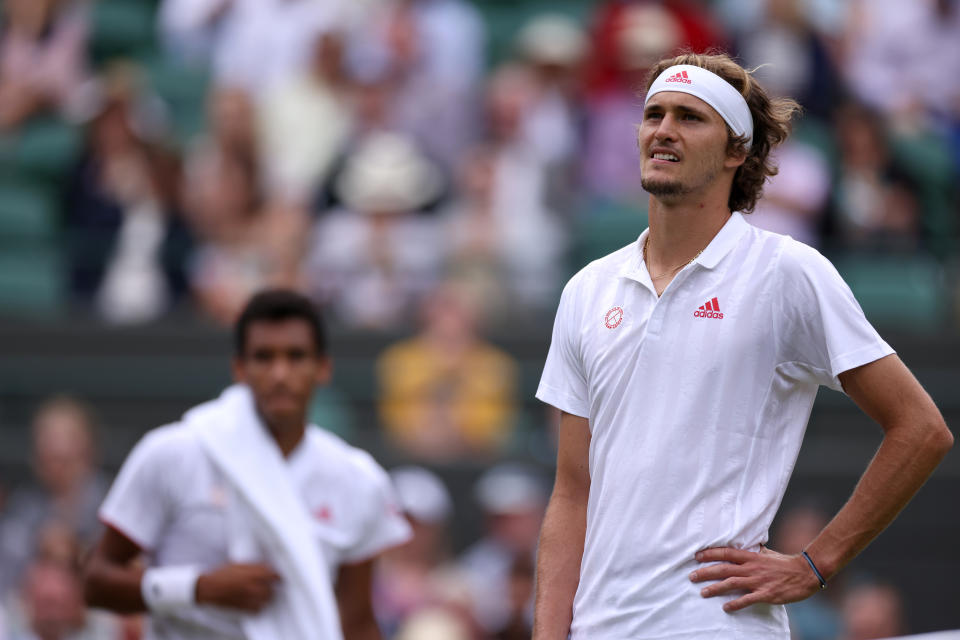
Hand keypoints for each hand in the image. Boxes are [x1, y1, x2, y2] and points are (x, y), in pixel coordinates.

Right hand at [195, 563, 280, 611]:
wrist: (208, 587)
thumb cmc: (222, 574)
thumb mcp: (239, 564)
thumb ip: (253, 566)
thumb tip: (266, 567)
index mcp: (250, 573)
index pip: (272, 574)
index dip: (277, 576)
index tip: (278, 577)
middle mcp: (251, 585)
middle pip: (270, 588)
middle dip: (271, 587)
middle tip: (270, 586)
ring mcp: (247, 597)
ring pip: (266, 600)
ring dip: (267, 597)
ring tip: (264, 595)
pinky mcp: (242, 606)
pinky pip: (257, 609)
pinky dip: (259, 607)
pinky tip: (256, 603)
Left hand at [689, 546, 820, 611]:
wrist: (806, 572)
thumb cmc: (785, 563)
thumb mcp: (767, 553)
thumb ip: (754, 551)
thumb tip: (746, 545)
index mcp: (751, 556)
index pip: (726, 552)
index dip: (710, 554)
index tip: (696, 556)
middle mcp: (752, 567)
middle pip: (724, 568)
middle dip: (705, 572)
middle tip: (691, 576)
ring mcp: (758, 581)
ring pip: (731, 583)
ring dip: (715, 588)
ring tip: (702, 592)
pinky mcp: (766, 594)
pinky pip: (747, 599)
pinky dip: (735, 603)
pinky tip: (725, 607)